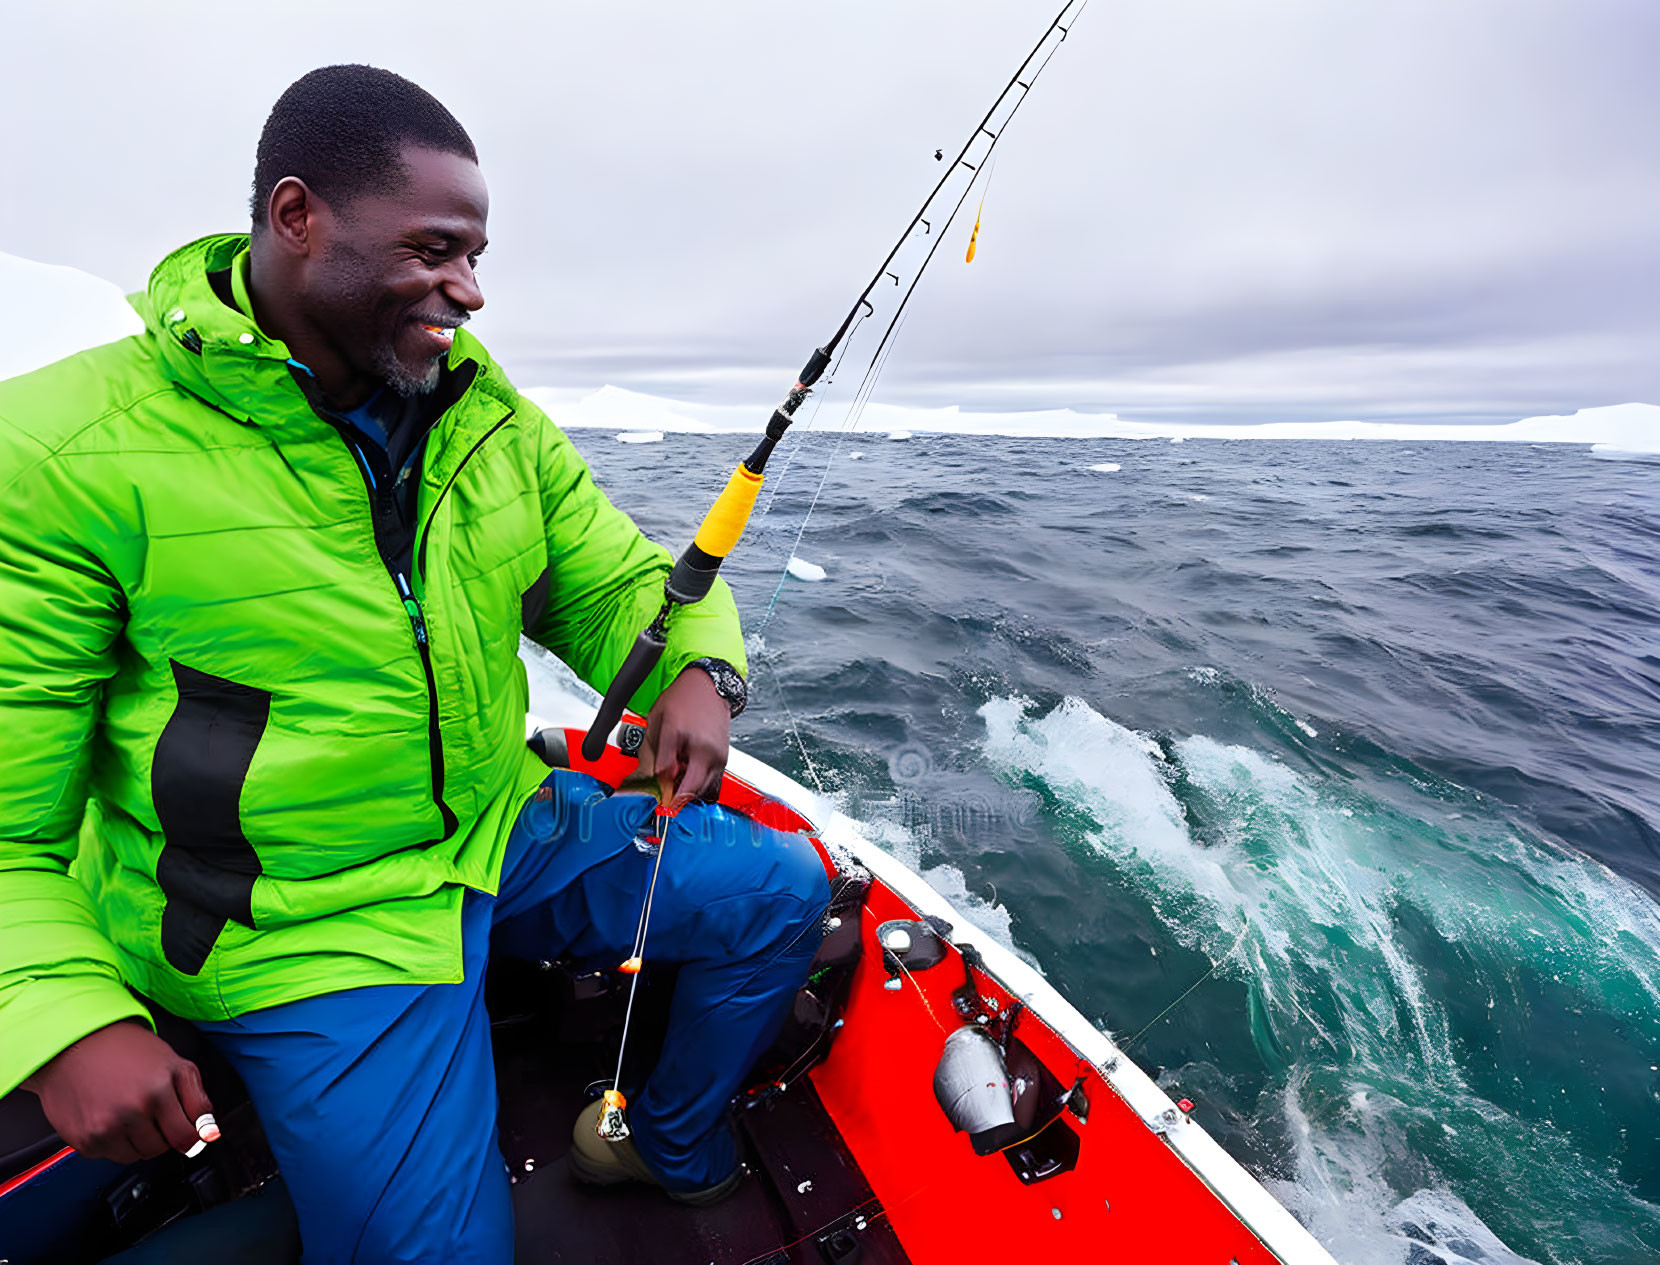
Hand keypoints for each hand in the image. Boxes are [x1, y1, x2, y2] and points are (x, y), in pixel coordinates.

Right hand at [23, 1019, 214, 1162]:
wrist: (76, 1043)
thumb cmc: (126, 1049)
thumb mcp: (174, 1063)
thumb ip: (197, 1100)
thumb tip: (210, 1133)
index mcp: (158, 1090)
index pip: (186, 1136)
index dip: (189, 1136)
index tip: (185, 1131)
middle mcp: (131, 1112)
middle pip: (161, 1148)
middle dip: (162, 1134)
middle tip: (151, 1111)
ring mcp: (105, 1128)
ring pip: (137, 1156)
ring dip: (138, 1140)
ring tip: (129, 1112)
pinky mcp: (84, 1140)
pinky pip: (110, 1156)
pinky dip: (114, 1142)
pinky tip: (109, 1116)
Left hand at [639, 666, 730, 802]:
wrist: (709, 685)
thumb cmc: (683, 699)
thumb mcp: (659, 722)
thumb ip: (657, 753)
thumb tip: (659, 778)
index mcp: (689, 742)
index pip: (674, 780)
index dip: (662, 792)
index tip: (655, 796)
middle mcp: (709, 753)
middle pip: (691, 791)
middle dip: (675, 794)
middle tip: (662, 788)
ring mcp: (719, 758)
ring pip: (701, 789)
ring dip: (686, 788)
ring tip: (675, 772)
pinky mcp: (723, 759)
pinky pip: (709, 780)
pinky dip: (696, 780)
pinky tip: (686, 767)